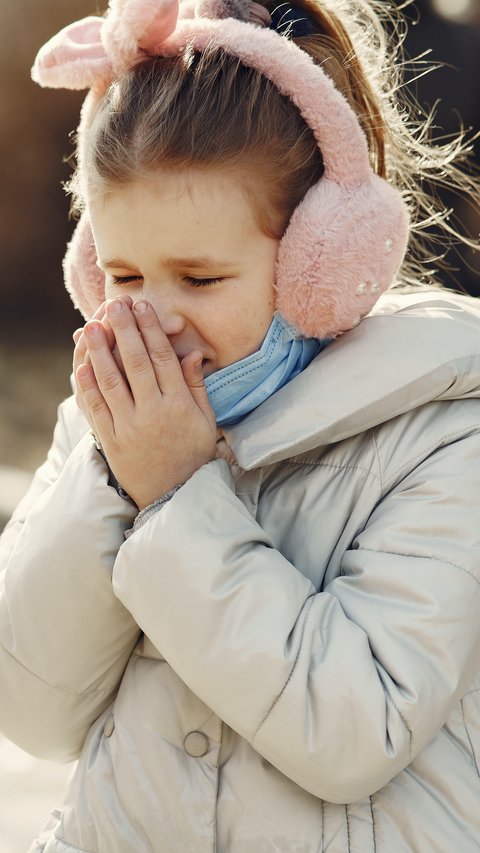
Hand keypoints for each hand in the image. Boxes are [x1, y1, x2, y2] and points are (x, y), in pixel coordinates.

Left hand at [75, 297, 216, 508]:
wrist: (174, 496)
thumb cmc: (193, 456)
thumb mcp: (206, 422)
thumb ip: (196, 387)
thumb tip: (192, 353)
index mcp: (179, 405)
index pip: (163, 358)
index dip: (151, 329)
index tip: (143, 307)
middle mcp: (154, 413)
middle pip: (136, 362)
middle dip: (125, 329)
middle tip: (115, 304)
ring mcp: (130, 427)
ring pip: (112, 381)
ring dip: (100, 351)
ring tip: (93, 326)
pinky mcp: (112, 441)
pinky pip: (97, 408)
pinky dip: (88, 386)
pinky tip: (83, 364)